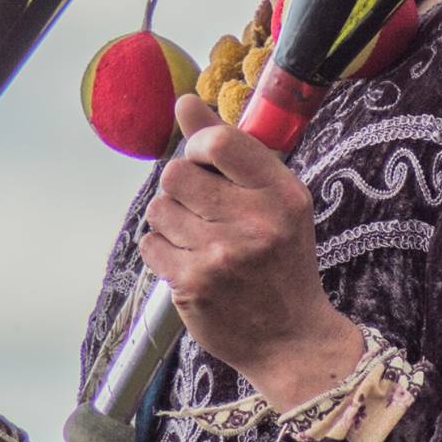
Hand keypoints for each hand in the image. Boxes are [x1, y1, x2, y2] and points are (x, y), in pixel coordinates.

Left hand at [140, 94, 365, 408]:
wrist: (291, 339)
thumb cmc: (280, 261)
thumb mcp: (274, 200)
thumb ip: (229, 149)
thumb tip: (184, 102)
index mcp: (282, 193)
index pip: (218, 141)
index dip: (197, 146)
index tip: (202, 162)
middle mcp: (255, 222)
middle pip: (176, 173)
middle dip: (180, 188)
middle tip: (202, 209)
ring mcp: (222, 255)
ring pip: (159, 208)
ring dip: (171, 221)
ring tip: (199, 240)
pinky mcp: (193, 284)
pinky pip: (150, 244)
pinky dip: (162, 251)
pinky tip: (189, 262)